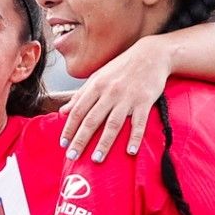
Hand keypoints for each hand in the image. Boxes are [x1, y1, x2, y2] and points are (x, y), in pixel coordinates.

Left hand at [61, 34, 171, 161]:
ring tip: (96, 159)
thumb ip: (80, 95)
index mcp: (96, 86)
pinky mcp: (144, 101)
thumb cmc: (122, 67)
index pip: (78, 111)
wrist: (152, 54)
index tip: (63, 144)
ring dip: (104, 143)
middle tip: (72, 157)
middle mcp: (110, 93)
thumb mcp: (98, 77)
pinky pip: (139, 122)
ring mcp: (127, 97)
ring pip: (113, 123)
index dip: (69, 128)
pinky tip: (130, 151)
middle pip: (92, 120)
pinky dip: (135, 137)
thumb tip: (62, 111)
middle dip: (81, 139)